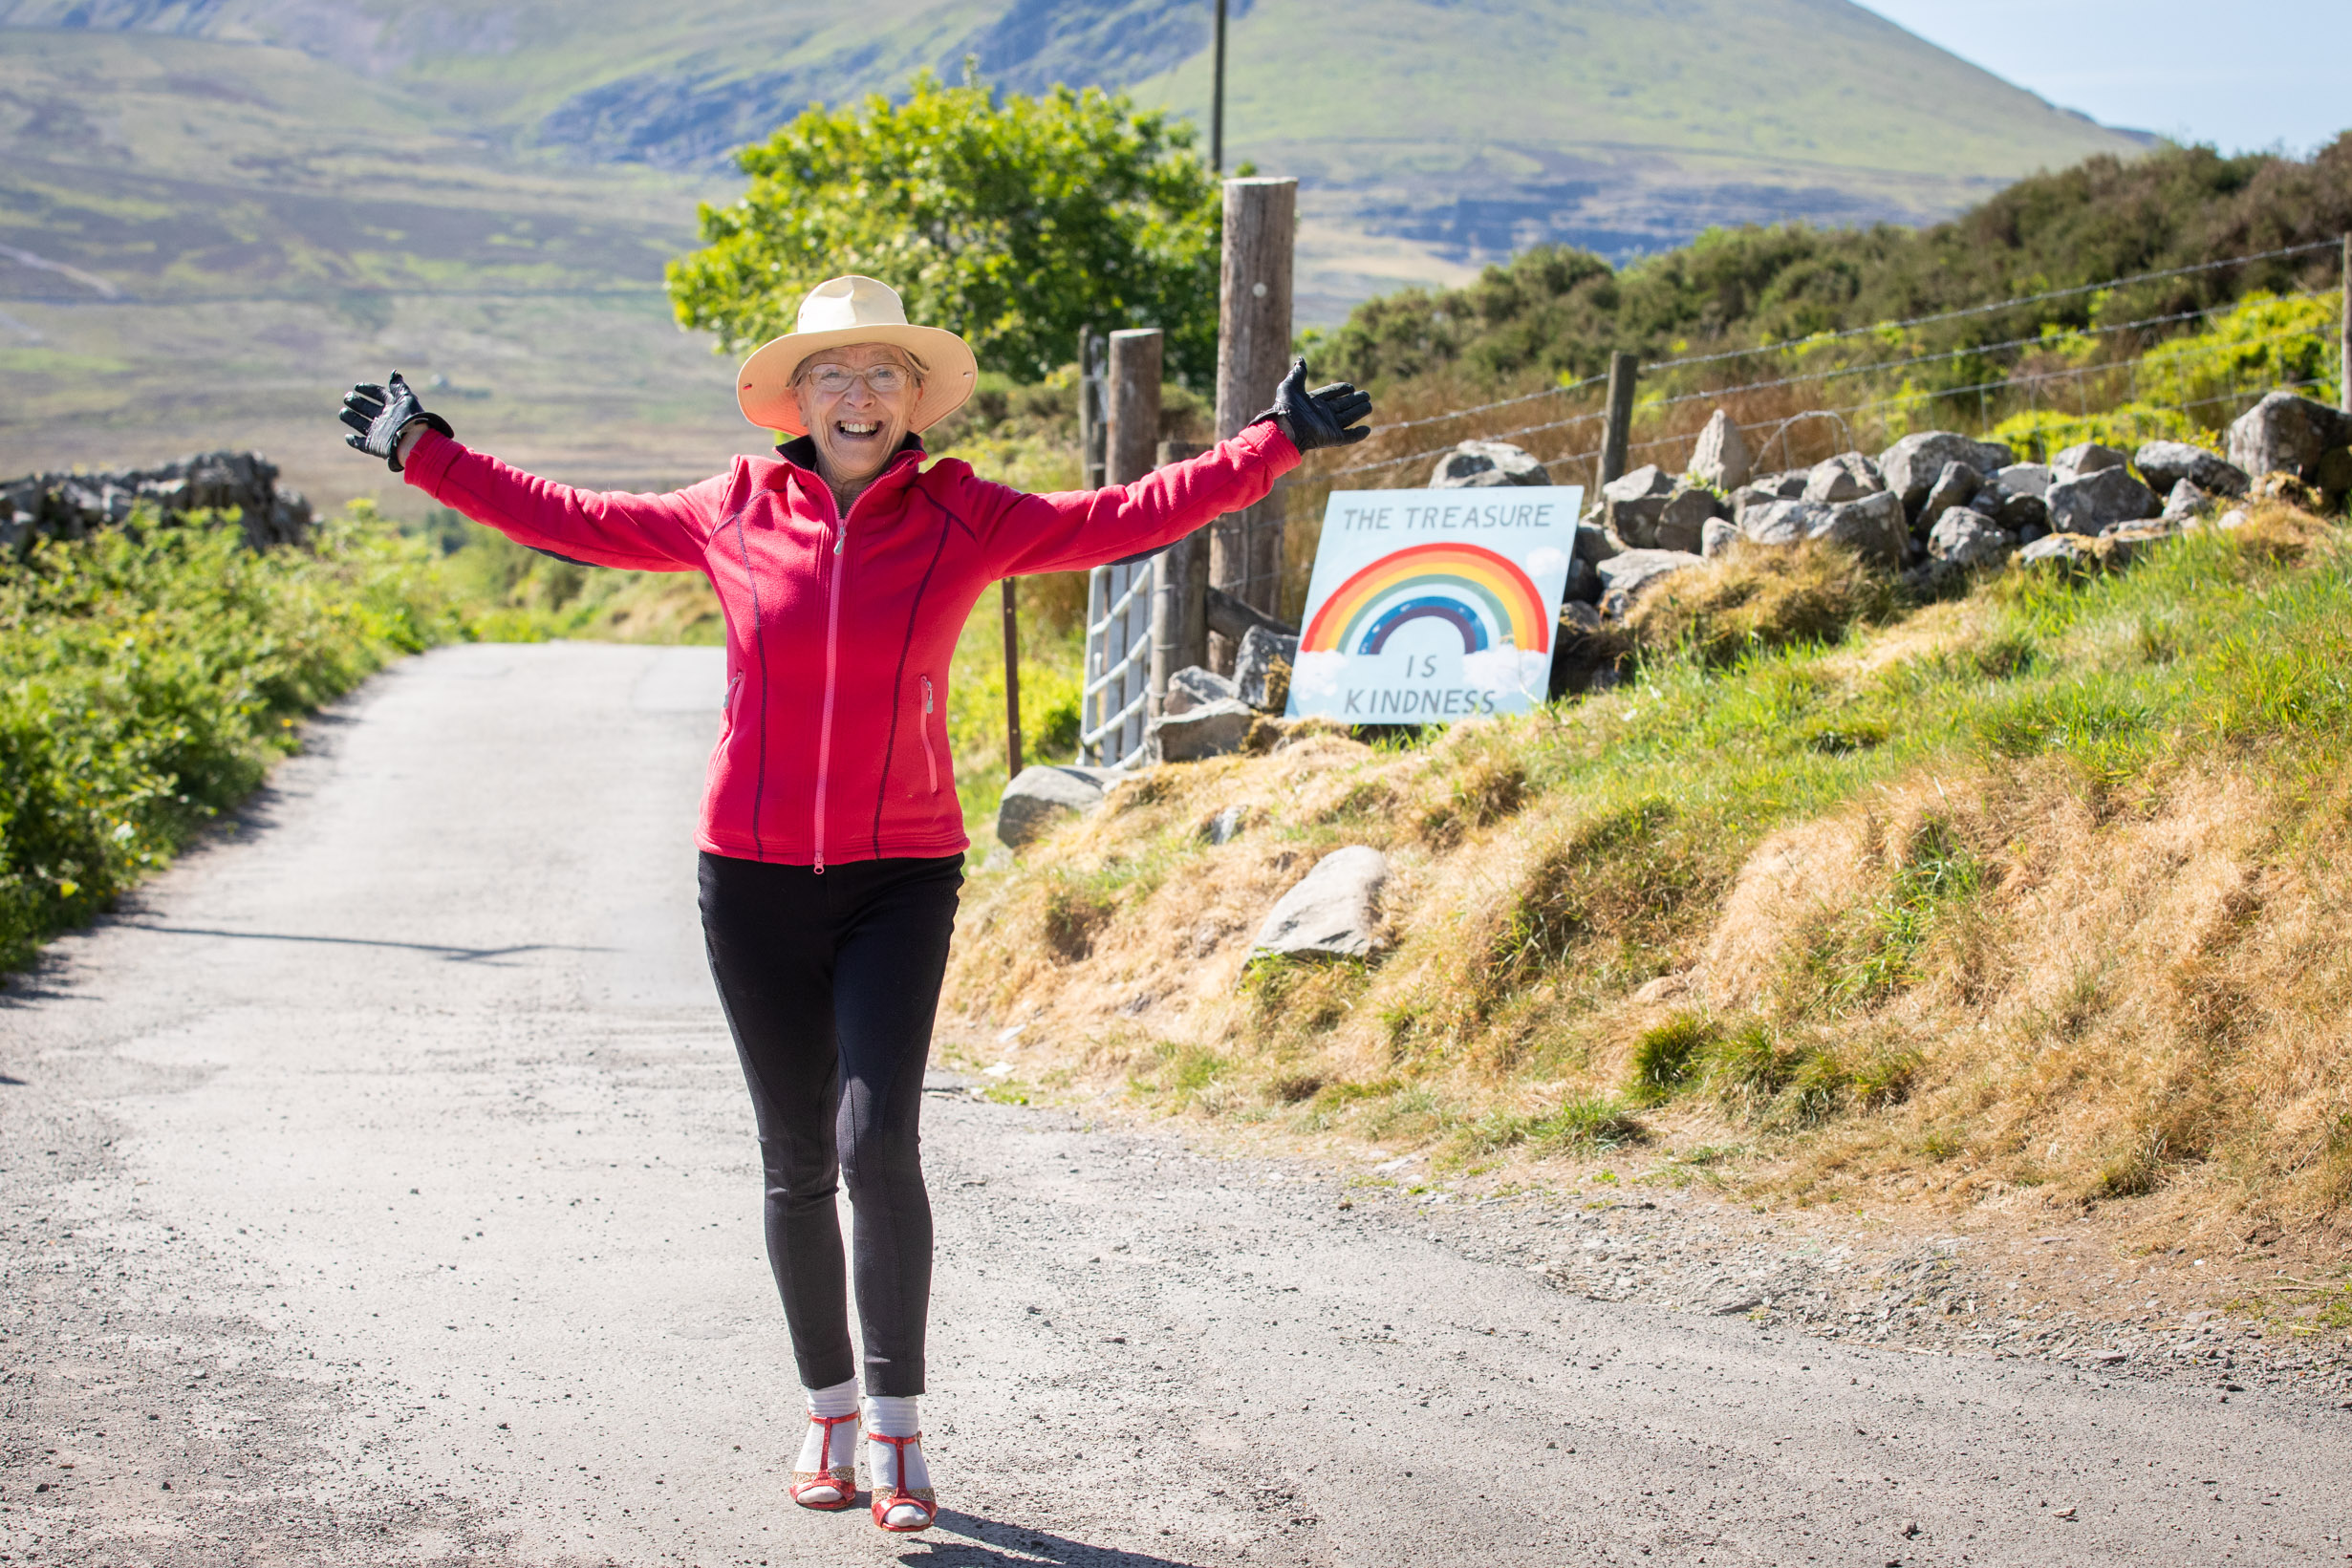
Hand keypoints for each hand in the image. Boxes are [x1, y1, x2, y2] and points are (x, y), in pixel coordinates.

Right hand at [339, 372, 452, 472]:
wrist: (414, 441)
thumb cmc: (411, 419)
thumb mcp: (406, 399)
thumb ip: (398, 387)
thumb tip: (394, 373)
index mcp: (393, 407)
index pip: (379, 395)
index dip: (368, 390)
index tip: (357, 387)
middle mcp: (385, 420)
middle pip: (368, 409)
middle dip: (357, 403)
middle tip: (347, 397)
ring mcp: (379, 433)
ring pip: (361, 424)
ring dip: (351, 418)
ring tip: (343, 412)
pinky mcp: (374, 446)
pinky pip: (361, 444)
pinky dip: (354, 441)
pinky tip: (348, 436)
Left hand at [1251, 358, 1371, 452]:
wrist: (1285, 427)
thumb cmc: (1286, 406)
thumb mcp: (1291, 385)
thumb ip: (1298, 373)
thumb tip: (1301, 359)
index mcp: (1313, 402)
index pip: (1331, 394)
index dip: (1341, 390)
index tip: (1351, 387)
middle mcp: (1322, 414)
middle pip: (1342, 405)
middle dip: (1354, 400)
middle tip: (1367, 395)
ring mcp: (1328, 426)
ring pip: (1348, 418)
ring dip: (1359, 412)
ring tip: (1369, 405)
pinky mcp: (1332, 438)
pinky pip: (1348, 437)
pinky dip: (1358, 434)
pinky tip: (1367, 429)